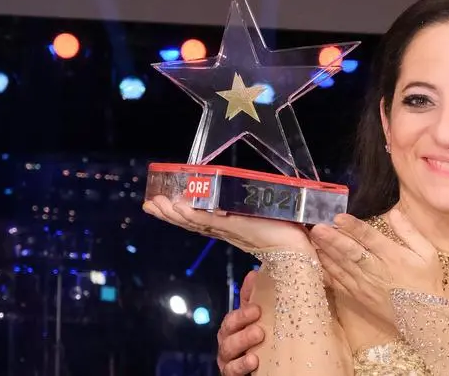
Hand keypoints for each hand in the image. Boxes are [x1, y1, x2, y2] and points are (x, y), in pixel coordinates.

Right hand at [143, 195, 311, 254]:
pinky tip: (178, 208)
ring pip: (194, 220)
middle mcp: (225, 229)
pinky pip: (208, 221)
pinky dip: (192, 215)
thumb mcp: (263, 216)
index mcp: (230, 227)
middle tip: (149, 204)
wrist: (299, 248)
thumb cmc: (287, 232)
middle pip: (190, 221)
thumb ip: (252, 211)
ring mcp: (228, 228)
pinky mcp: (236, 227)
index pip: (199, 220)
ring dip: (173, 213)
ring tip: (155, 204)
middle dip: (168, 213)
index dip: (180, 213)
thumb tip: (246, 200)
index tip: (161, 204)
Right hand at [217, 270, 263, 375]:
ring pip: (228, 349)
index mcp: (236, 327)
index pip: (233, 317)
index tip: (257, 308)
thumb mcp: (262, 317)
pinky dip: (241, 365)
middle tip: (259, 320)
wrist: (268, 366)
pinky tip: (253, 360)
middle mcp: (229, 342)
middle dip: (241, 324)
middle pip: (227, 331)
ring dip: (242, 341)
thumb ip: (256, 298)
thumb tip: (255, 272)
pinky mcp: (232, 374)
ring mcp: (229, 360)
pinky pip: (232, 371)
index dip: (242, 312)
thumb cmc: (264, 338)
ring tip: (259, 336)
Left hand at [309, 211, 443, 319]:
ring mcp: (364, 285)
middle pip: (350, 252)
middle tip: (316, 227)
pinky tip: (317, 261)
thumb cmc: (426, 282)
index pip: (370, 238)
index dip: (354, 227)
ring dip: (325, 252)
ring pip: (341, 266)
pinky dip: (327, 271)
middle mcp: (375, 270)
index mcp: (393, 256)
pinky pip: (339, 282)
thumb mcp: (427, 253)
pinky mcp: (357, 296)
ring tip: (311, 239)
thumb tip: (394, 212)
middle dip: (332, 239)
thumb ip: (409, 232)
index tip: (338, 217)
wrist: (423, 316)